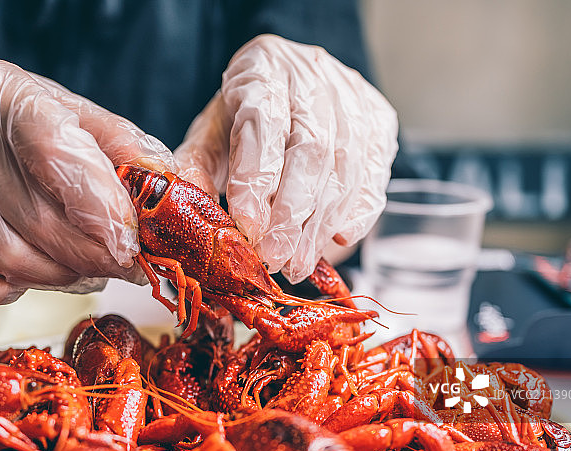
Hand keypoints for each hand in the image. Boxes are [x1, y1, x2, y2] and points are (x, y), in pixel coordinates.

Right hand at [0, 28, 175, 306]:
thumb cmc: (12, 117)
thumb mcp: (72, 112)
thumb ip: (125, 148)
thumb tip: (174, 193)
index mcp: (5, 96)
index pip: (59, 159)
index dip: (104, 212)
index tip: (135, 243)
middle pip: (42, 223)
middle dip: (97, 256)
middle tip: (124, 264)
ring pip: (13, 261)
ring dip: (63, 277)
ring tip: (85, 268)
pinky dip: (8, 292)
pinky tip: (26, 276)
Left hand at [175, 34, 397, 282]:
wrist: (288, 87)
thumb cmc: (243, 115)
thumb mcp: (210, 134)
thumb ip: (196, 168)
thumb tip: (192, 213)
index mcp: (262, 67)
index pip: (262, 123)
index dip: (257, 177)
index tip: (247, 226)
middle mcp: (313, 74)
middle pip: (312, 148)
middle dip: (292, 212)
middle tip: (274, 258)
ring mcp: (353, 96)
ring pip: (346, 167)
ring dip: (321, 224)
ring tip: (297, 263)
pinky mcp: (379, 121)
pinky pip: (376, 174)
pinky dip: (359, 212)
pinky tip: (338, 239)